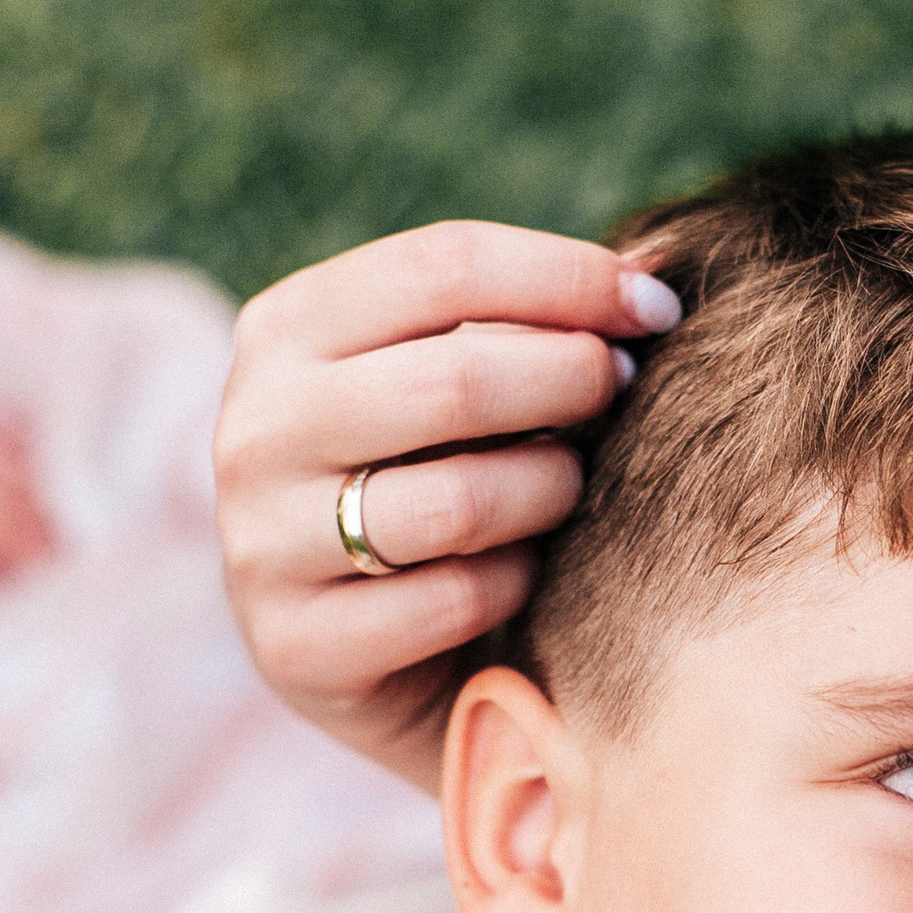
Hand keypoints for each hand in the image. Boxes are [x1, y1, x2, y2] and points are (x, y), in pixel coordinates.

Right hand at [214, 221, 679, 791]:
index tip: (656, 307)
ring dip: (550, 490)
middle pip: (455, 379)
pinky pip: (454, 601)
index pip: (443, 266)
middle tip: (626, 393)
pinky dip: (516, 585)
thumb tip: (657, 261)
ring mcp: (262, 543)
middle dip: (572, 381)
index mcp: (288, 329)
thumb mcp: (462, 386)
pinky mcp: (298, 647)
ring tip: (573, 487)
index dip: (568, 277)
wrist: (371, 651)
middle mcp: (255, 428)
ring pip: (459, 500)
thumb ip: (535, 320)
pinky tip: (527, 577)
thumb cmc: (439, 481)